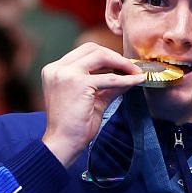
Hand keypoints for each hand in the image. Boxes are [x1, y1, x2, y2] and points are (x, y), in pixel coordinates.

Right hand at [38, 42, 145, 167]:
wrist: (63, 144)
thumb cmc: (74, 127)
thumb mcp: (92, 100)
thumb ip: (107, 86)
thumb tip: (127, 77)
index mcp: (55, 70)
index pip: (83, 52)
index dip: (106, 55)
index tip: (122, 65)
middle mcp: (57, 68)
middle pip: (92, 48)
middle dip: (115, 56)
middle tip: (132, 67)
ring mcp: (66, 74)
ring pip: (101, 56)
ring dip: (122, 63)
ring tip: (136, 72)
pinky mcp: (78, 83)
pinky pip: (109, 78)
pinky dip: (125, 79)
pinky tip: (136, 81)